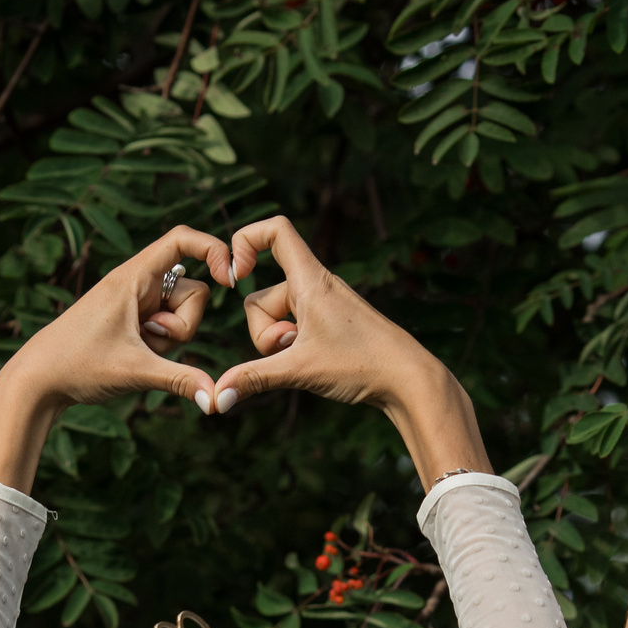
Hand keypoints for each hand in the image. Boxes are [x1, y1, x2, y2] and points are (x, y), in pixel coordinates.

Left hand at [0, 227, 231, 488]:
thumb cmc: (76, 366)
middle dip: (183, 324)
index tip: (230, 279)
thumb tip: (217, 400)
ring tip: (135, 351)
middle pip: (193, 291)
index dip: (213, 249)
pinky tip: (132, 356)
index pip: (181, 239)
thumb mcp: (135, 373)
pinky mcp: (132, 322)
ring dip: (169, 338)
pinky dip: (159, 345)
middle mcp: (135, 284)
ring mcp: (135, 304)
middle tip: (149, 342)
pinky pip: (165, 327)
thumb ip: (182, 381)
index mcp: (132, 278)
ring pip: (181, 314)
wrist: (36, 380)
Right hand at [208, 216, 488, 479]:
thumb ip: (253, 379)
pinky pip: (293, 328)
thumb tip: (217, 398)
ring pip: (276, 318)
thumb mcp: (299, 371)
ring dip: (279, 343)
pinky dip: (293, 347)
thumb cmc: (363, 365)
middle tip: (291, 350)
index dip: (244, 241)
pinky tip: (314, 363)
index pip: (275, 230)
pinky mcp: (329, 324)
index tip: (236, 275)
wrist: (409, 379)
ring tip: (307, 359)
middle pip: (261, 296)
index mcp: (310, 280)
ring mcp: (323, 306)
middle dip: (263, 330)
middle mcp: (316, 286)